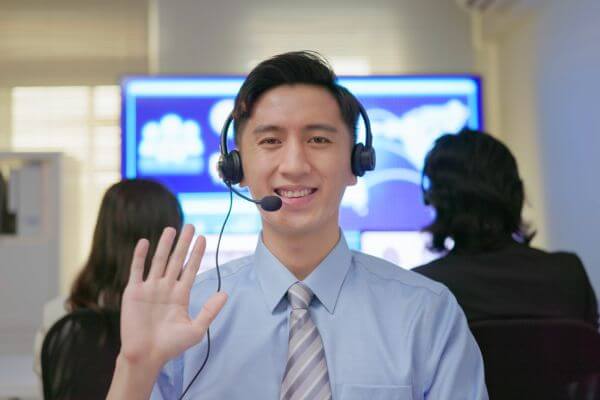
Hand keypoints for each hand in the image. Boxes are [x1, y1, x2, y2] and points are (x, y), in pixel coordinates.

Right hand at [119, 224, 227, 368]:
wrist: (146, 357)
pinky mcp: (133, 292)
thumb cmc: (171, 346)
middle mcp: (166, 288)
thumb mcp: (196, 329)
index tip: (203, 238)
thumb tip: (225, 293)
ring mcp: (149, 289)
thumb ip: (209, 310)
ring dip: (165, 245)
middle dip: (184, 243)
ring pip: (159, 261)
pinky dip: (140, 256)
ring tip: (171, 229)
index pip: (191, 269)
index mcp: (181, 295)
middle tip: (190, 226)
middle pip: (177, 260)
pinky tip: (145, 242)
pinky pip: (137, 270)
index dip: (196, 254)